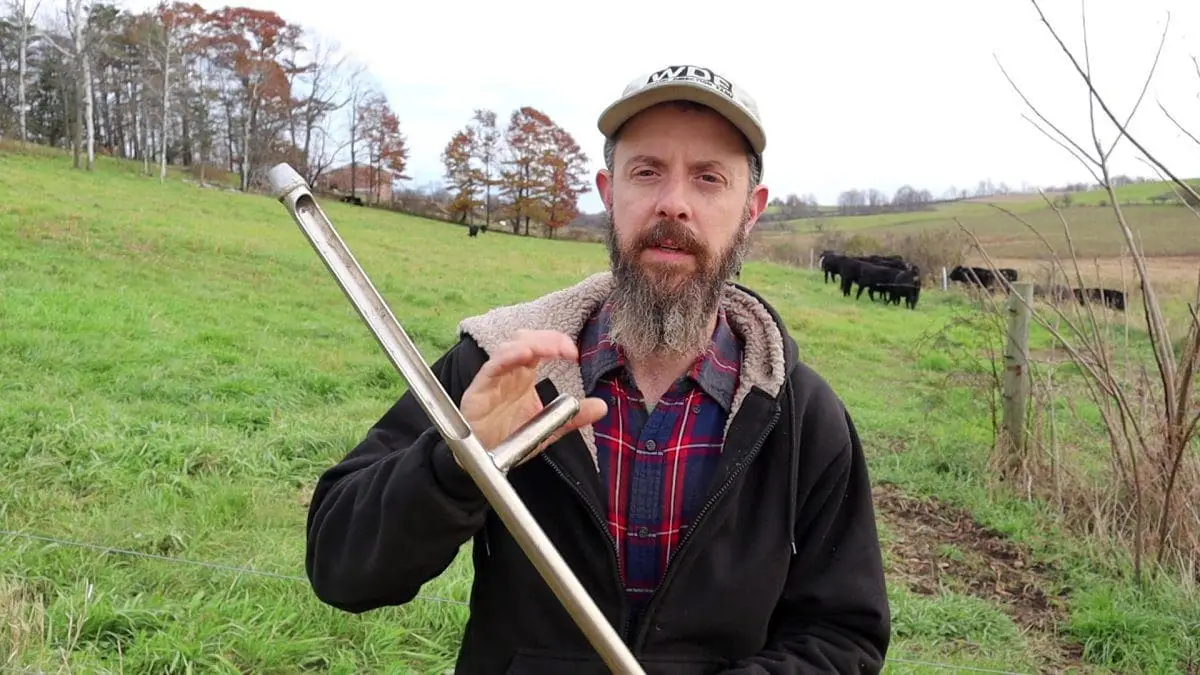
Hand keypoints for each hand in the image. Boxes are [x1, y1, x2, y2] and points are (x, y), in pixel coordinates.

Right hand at [458, 329, 607, 464]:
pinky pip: (491, 367)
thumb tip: (602, 406)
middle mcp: (509, 371)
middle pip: (525, 339)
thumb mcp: (548, 428)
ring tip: (549, 349)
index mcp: (524, 375)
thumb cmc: (510, 437)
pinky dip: (507, 357)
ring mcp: (493, 378)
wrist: (485, 458)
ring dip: (530, 343)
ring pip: (508, 348)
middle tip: (566, 349)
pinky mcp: (479, 389)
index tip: (574, 353)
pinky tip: (524, 354)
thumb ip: (572, 416)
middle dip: (546, 338)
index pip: (540, 346)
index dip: (556, 342)